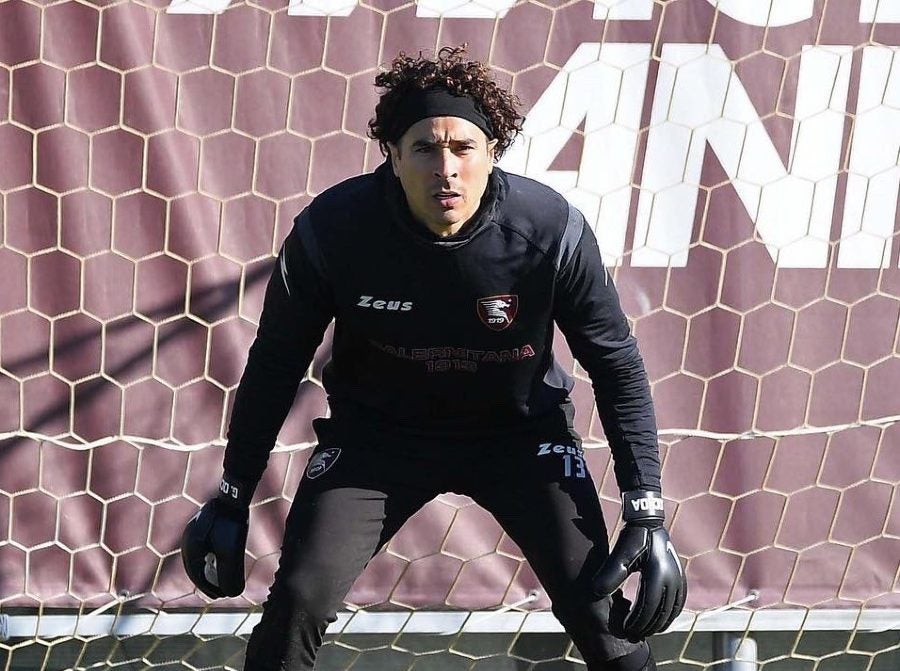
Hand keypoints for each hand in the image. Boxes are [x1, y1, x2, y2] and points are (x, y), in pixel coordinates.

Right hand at [180, 474, 249, 598]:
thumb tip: (232, 594)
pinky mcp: (200, 525)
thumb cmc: (231, 523)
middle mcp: (188, 539)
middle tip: (219, 592)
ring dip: (207, 569)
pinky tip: (218, 560)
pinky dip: (209, 557)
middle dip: (206, 580)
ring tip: (218, 579)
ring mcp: (192, 531)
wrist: (232, 495)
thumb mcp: (231, 551)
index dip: (209, 587)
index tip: (221, 595)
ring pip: (198, 556)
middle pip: (194, 567)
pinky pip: (201, 546)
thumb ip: (230, 573)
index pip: (197, 574)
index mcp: (191, 547)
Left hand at [592, 490, 686, 641]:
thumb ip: (610, 574)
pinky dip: (671, 614)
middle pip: (662, 612)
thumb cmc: (632, 538)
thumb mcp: (619, 554)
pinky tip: (661, 620)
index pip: (648, 606)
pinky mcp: (680, 576)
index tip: (626, 629)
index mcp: (656, 573)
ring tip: (646, 631)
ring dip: (660, 623)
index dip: (637, 621)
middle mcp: (671, 577)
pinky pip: (679, 602)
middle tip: (634, 634)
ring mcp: (678, 577)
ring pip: (673, 609)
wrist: (648, 522)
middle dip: (648, 626)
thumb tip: (596, 591)